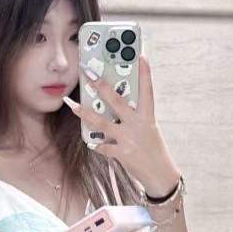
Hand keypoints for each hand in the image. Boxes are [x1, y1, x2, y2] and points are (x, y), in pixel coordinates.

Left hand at [63, 55, 178, 195]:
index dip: (145, 73)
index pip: (147, 90)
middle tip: (88, 73)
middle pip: (117, 101)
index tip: (141, 56)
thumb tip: (116, 105)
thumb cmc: (154, 150)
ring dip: (85, 113)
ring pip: (102, 122)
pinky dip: (96, 144)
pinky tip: (90, 141)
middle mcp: (138, 125)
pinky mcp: (122, 154)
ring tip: (72, 105)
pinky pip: (103, 147)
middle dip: (100, 86)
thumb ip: (134, 117)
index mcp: (148, 117)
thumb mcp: (149, 129)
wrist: (160, 175)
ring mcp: (129, 139)